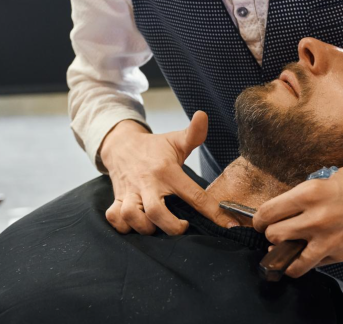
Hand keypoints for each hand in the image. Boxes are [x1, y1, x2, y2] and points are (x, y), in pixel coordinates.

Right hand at [99, 111, 238, 234]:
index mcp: (167, 170)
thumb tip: (204, 115)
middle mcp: (147, 183)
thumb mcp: (175, 141)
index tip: (228, 225)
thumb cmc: (154, 148)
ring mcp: (130, 192)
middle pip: (156, 212)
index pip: (193, 194)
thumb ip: (194, 133)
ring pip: (132, 216)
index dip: (213, 212)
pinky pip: (114, 218)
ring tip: (157, 227)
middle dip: (172, 227)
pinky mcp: (117, 198)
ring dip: (145, 227)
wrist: (120, 145)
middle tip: (183, 226)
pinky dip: (124, 227)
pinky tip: (136, 225)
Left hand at [252, 160, 342, 277]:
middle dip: (271, 235)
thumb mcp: (328, 179)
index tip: (260, 221)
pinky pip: (316, 263)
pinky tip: (313, 251)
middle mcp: (316, 218)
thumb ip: (306, 196)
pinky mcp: (342, 254)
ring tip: (285, 252)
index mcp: (309, 194)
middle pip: (274, 235)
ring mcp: (330, 240)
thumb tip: (288, 211)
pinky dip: (311, 259)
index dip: (259, 219)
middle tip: (274, 233)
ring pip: (291, 260)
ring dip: (285, 256)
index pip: (268, 212)